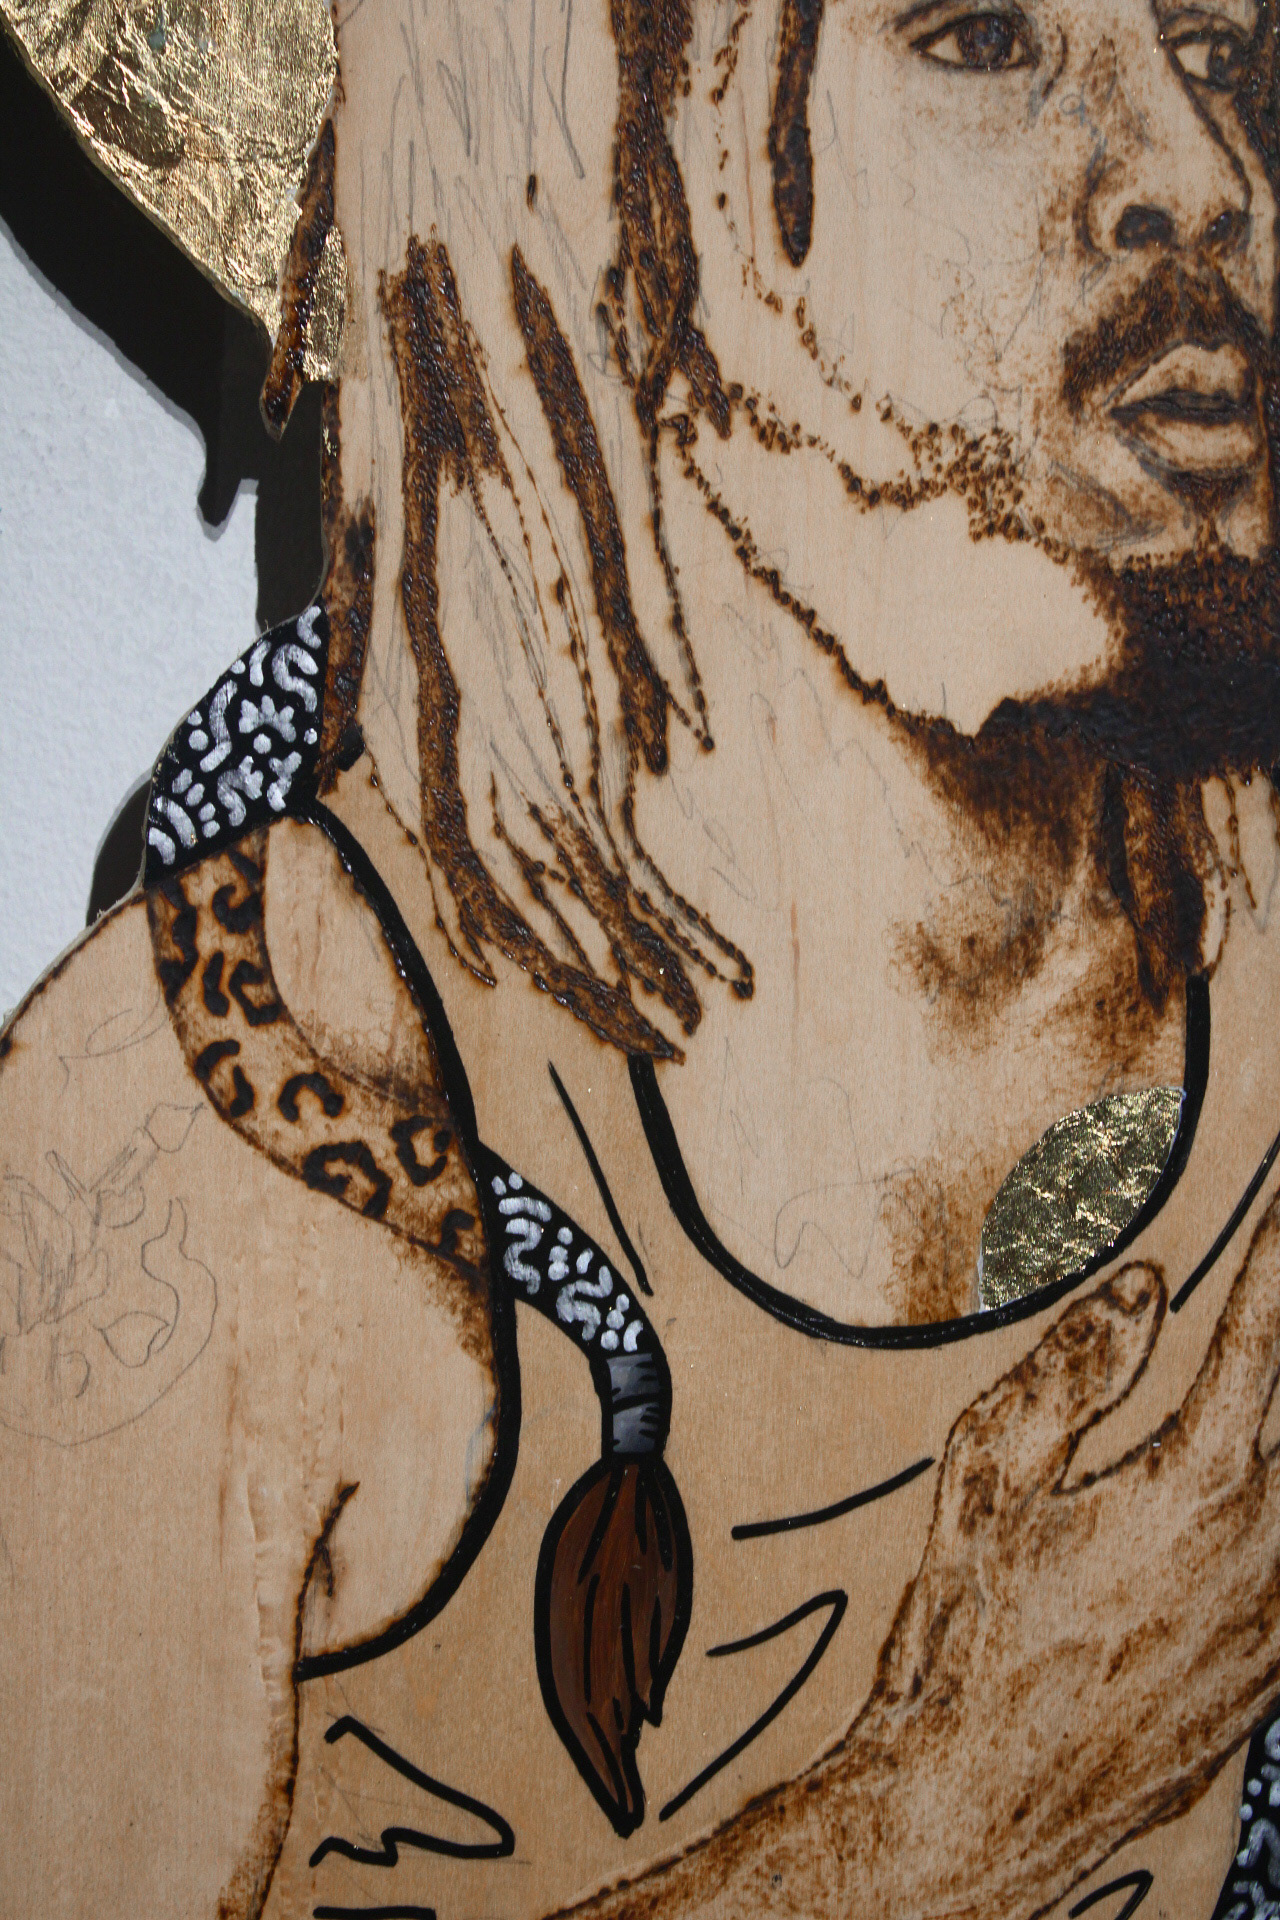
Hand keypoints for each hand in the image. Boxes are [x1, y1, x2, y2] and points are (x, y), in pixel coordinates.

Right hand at [844, 1214, 1279, 1917]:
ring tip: (1263, 1379)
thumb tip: (1143, 1289)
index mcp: (1199, 1487)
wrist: (976, 1807)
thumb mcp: (987, 1481)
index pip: (1260, 1337)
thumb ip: (1072, 1373)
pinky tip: (1254, 1485)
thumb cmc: (967, 1636)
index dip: (1277, 1255)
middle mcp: (1267, 1552)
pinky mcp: (1272, 1674)